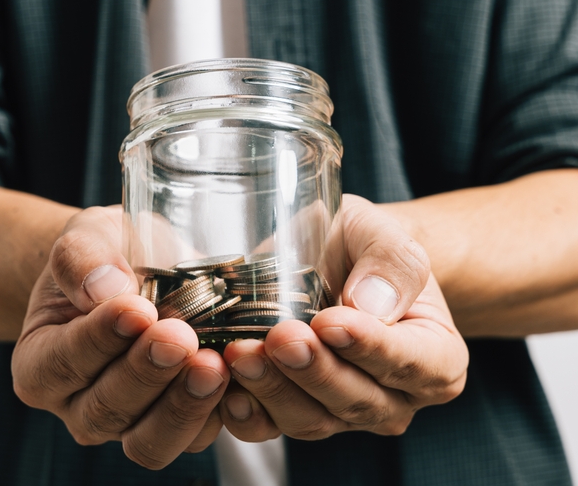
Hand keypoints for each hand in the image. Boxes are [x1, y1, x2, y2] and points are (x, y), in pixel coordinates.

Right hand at [11, 207, 230, 469]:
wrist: (139, 268)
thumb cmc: (104, 253)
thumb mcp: (86, 237)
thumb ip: (83, 259)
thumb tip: (104, 288)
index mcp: (40, 363)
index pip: (64, 362)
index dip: (100, 340)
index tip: (136, 310)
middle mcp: (77, 406)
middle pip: (106, 409)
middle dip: (146, 373)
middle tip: (179, 336)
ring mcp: (127, 425)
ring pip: (149, 440)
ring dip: (183, 406)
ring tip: (212, 364)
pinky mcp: (175, 428)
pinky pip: (195, 438)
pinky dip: (219, 412)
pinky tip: (237, 376)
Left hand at [218, 195, 468, 440]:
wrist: (328, 257)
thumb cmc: (363, 246)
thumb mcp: (383, 232)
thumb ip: (392, 262)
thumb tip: (372, 302)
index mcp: (435, 357)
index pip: (411, 363)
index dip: (370, 348)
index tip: (330, 322)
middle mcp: (393, 398)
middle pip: (356, 400)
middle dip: (313, 371)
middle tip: (279, 337)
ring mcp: (340, 414)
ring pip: (310, 419)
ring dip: (272, 390)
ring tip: (241, 353)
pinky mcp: (291, 414)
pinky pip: (268, 426)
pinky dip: (244, 412)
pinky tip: (224, 387)